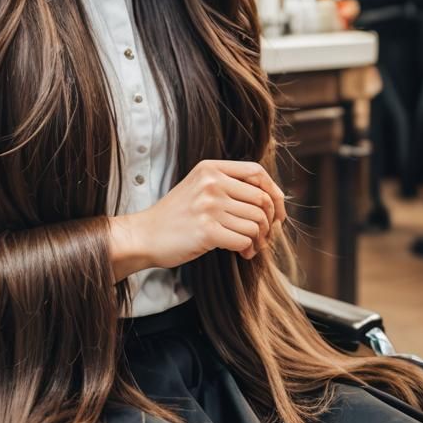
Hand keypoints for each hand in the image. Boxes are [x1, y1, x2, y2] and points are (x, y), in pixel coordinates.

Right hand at [126, 159, 285, 269]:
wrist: (145, 235)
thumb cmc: (175, 215)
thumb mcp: (198, 186)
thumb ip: (228, 184)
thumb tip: (272, 198)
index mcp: (210, 168)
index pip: (257, 172)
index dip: (274, 192)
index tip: (277, 211)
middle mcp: (211, 183)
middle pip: (262, 200)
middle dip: (270, 222)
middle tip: (264, 236)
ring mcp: (209, 206)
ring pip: (256, 223)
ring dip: (259, 239)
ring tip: (251, 246)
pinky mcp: (207, 231)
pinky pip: (244, 240)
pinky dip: (248, 249)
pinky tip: (242, 253)